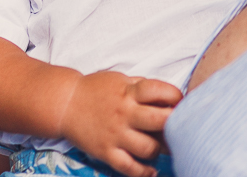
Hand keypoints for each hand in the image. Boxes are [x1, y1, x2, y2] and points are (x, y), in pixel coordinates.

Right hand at [57, 71, 182, 176]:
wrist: (66, 103)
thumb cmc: (96, 90)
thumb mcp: (121, 80)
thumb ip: (143, 87)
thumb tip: (169, 97)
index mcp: (129, 92)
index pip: (161, 91)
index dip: (176, 96)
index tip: (180, 102)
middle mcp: (124, 113)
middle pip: (160, 121)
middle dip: (175, 124)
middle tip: (180, 128)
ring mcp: (115, 134)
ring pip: (148, 148)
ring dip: (159, 149)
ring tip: (160, 147)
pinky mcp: (106, 152)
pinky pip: (129, 167)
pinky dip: (144, 172)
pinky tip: (151, 170)